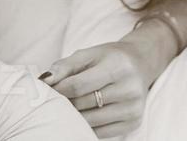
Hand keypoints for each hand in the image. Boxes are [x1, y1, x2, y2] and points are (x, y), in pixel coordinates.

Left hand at [42, 37, 168, 138]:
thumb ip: (65, 65)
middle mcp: (129, 88)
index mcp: (118, 66)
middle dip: (64, 102)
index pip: (78, 85)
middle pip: (83, 104)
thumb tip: (44, 81)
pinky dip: (87, 126)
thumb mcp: (89, 53)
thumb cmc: (110, 57)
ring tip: (66, 107)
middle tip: (54, 99)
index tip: (47, 90)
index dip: (58, 90)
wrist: (142, 63)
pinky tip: (82, 116)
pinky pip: (101, 132)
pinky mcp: (134, 122)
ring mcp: (133, 108)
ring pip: (90, 121)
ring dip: (73, 116)